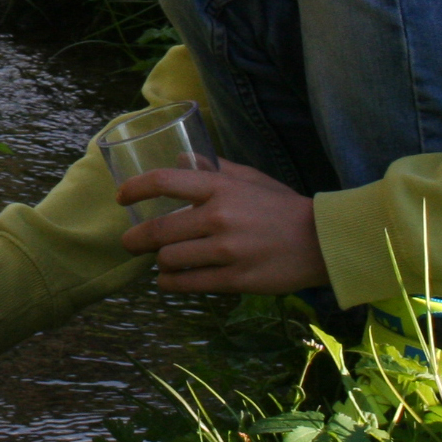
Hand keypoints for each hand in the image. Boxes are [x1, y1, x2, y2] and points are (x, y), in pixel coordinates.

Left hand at [118, 159, 328, 294]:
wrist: (319, 241)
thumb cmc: (282, 206)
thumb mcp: (250, 177)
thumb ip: (214, 168)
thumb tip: (180, 157)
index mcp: (221, 187)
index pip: (166, 181)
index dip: (136, 188)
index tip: (121, 197)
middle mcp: (219, 217)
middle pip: (159, 230)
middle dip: (135, 239)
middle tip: (129, 241)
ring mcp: (226, 252)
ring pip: (169, 260)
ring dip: (158, 262)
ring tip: (160, 261)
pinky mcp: (234, 280)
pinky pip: (188, 284)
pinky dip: (170, 283)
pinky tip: (169, 280)